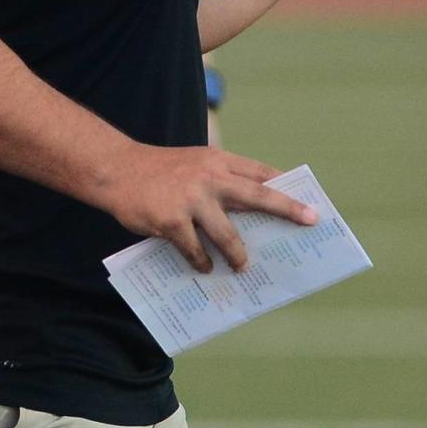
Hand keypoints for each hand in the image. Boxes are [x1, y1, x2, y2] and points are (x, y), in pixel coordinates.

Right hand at [102, 145, 317, 273]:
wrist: (116, 169)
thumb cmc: (160, 170)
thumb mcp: (195, 164)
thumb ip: (220, 182)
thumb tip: (250, 216)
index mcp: (217, 160)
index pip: (260, 173)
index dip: (286, 189)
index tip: (309, 204)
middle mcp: (209, 176)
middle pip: (258, 196)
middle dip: (287, 210)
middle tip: (308, 222)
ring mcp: (191, 198)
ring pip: (228, 234)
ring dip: (238, 254)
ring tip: (243, 267)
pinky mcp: (172, 221)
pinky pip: (196, 250)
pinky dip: (202, 261)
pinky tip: (204, 267)